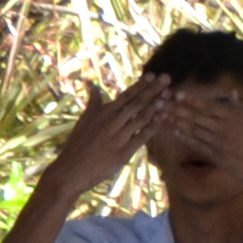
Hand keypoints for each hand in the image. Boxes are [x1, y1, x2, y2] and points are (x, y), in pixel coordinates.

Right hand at [44, 81, 159, 200]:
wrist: (72, 168)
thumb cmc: (79, 142)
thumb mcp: (84, 119)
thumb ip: (93, 102)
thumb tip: (91, 84)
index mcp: (102, 112)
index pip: (125, 96)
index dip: (140, 85)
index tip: (153, 75)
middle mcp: (111, 121)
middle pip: (136, 103)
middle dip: (153, 90)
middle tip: (168, 78)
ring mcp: (118, 136)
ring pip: (141, 118)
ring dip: (156, 106)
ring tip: (170, 95)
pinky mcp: (123, 151)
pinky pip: (142, 137)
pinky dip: (153, 127)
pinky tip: (163, 119)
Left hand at [148, 85, 242, 191]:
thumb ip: (241, 108)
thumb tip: (231, 93)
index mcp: (236, 117)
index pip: (208, 105)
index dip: (191, 100)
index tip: (176, 94)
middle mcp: (226, 128)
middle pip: (196, 116)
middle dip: (176, 108)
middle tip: (160, 102)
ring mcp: (221, 143)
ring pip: (194, 130)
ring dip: (176, 122)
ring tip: (162, 115)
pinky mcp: (218, 157)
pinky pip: (198, 145)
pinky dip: (186, 137)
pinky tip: (176, 131)